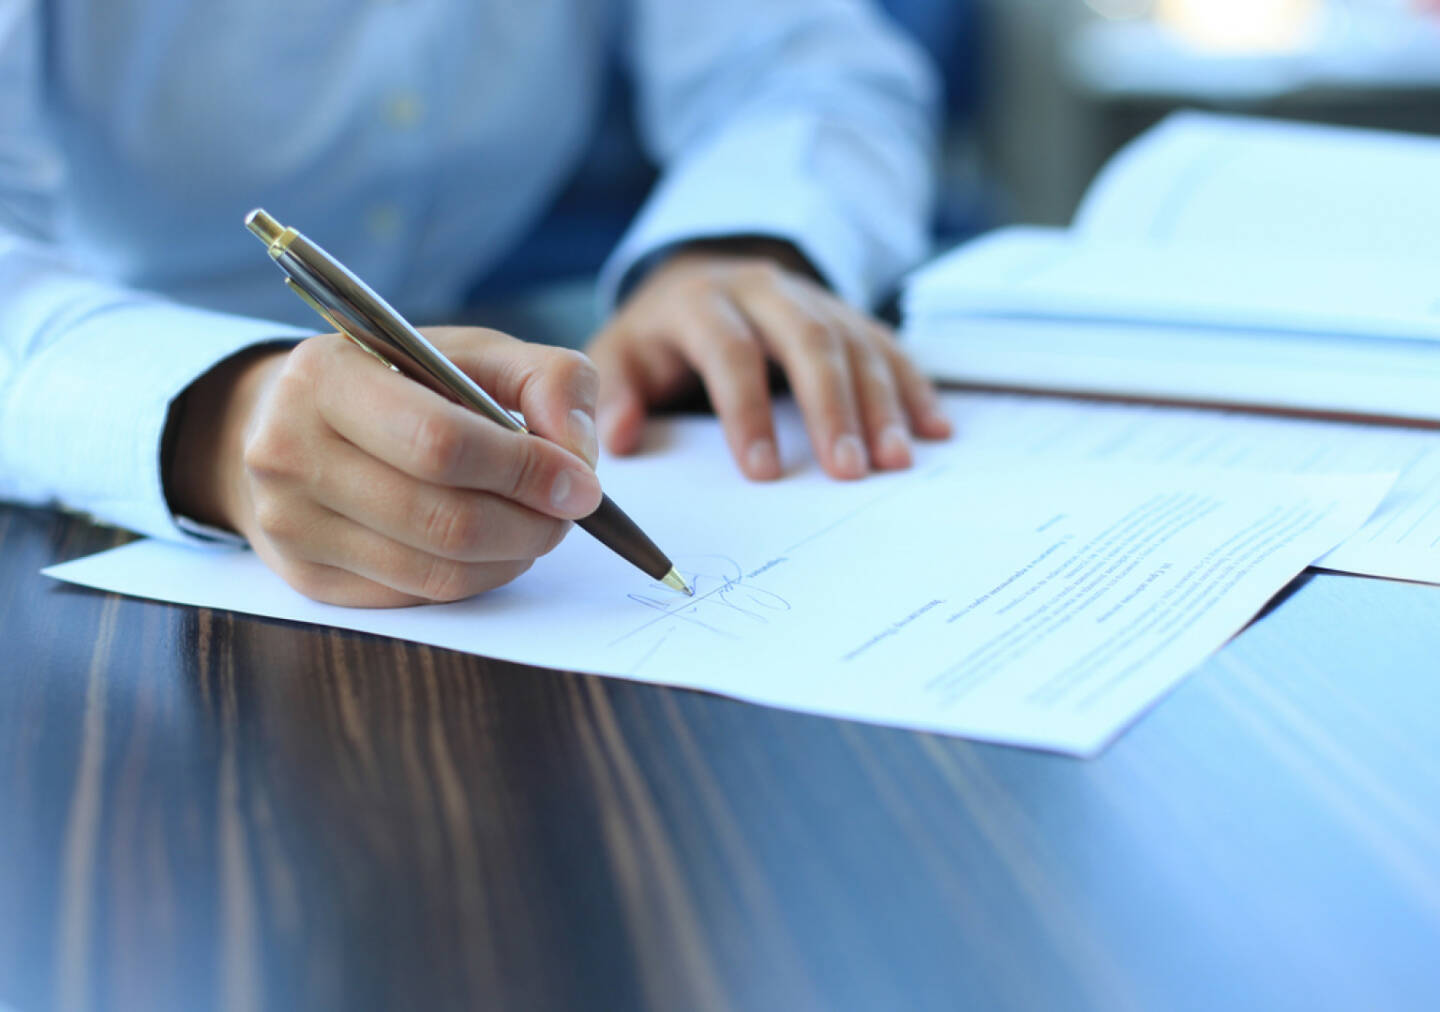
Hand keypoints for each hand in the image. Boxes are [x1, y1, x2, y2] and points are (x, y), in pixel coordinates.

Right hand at [169, 328, 602, 606]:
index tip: (582, 483)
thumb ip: (547, 378)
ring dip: (511, 556)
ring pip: (435, 572)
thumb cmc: (402, 382)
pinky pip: (416, 596)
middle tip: (568, 513)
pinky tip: (488, 546)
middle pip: (442, 519)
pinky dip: (473, 578)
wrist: (297, 421)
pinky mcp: (306, 577)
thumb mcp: (475, 353)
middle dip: (530, 524)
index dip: (525, 471)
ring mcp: (289, 523)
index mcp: (326, 375)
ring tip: (536, 527)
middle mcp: (288, 450)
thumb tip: (578, 451)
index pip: (441, 443)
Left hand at [586, 243, 950, 480]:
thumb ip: (617, 395)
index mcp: (702, 301)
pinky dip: (914, 386)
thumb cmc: (659, 337)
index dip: (747, 412)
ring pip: (855, 341)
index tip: (762, 473)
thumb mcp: (621, 355)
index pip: (730, 352)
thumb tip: (616, 440)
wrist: (701, 275)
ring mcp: (812, 296)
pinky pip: (888, 344)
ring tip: (896, 461)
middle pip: (808, 338)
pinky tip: (934, 429)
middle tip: (849, 471)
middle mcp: (763, 290)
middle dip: (831, 406)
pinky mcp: (847, 312)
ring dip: (881, 403)